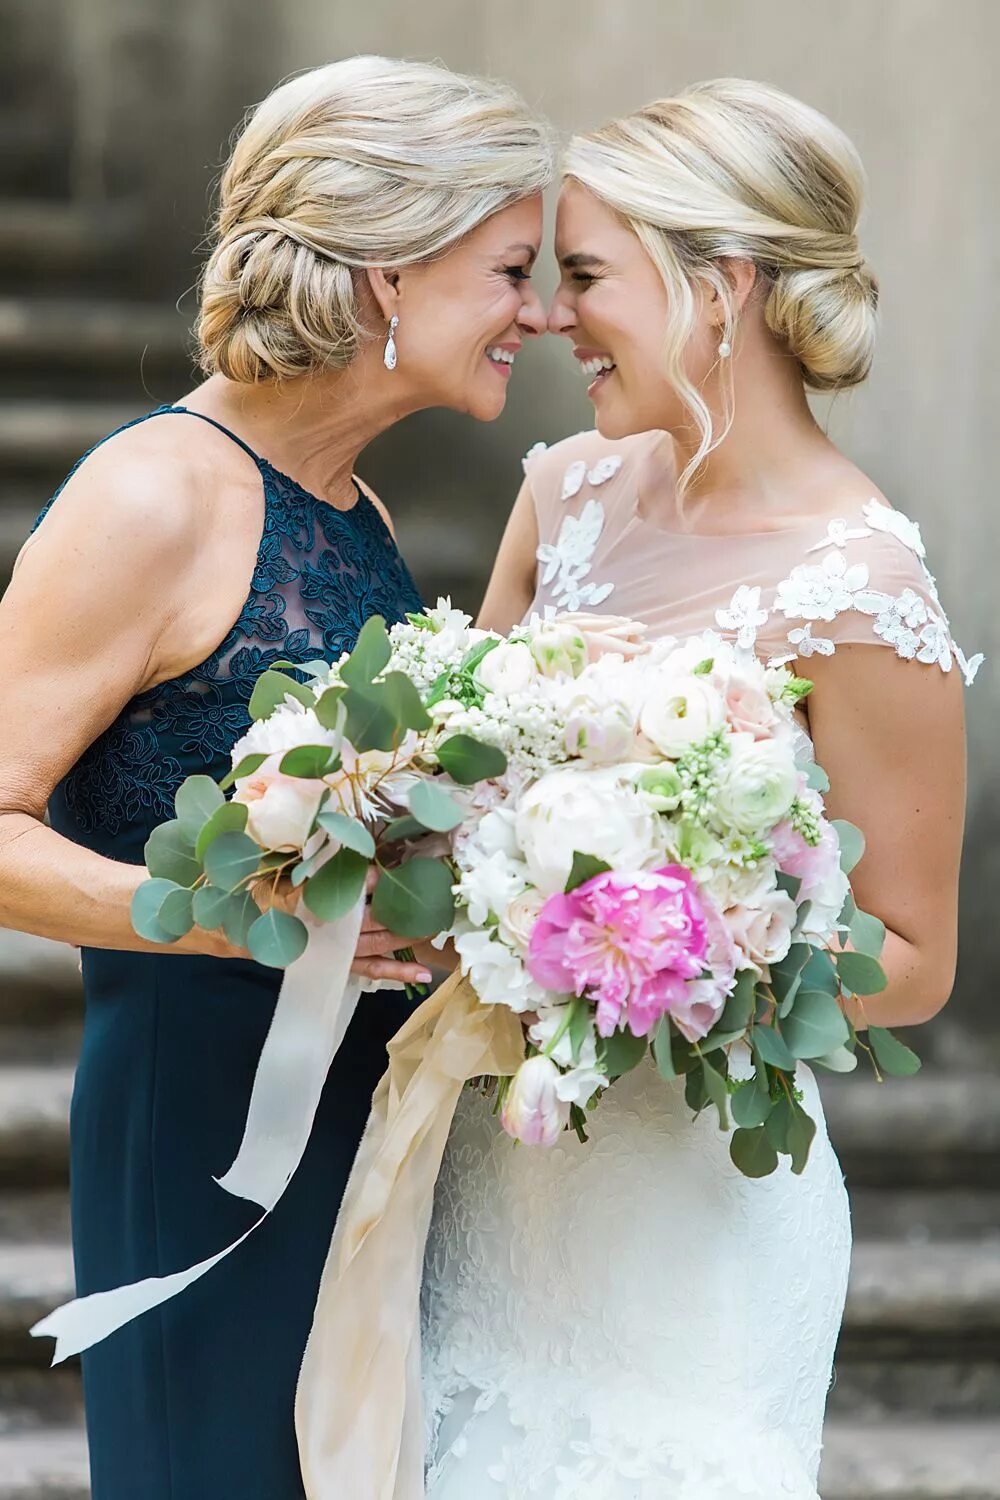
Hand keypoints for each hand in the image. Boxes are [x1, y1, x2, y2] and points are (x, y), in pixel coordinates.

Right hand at [186, 869, 433, 984]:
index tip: (383, 873)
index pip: (337, 892)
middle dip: (396, 910)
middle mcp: (319, 926)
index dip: (362, 884)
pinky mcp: (334, 962)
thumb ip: (300, 848)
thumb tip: (334, 823)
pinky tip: (420, 971)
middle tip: (427, 900)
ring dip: (404, 938)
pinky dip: (394, 970)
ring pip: (372, 945)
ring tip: (433, 931)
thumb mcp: (268, 861)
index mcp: (301, 899)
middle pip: (363, 921)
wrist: (230, 927)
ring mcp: (329, 948)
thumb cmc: (253, 887)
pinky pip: (366, 969)